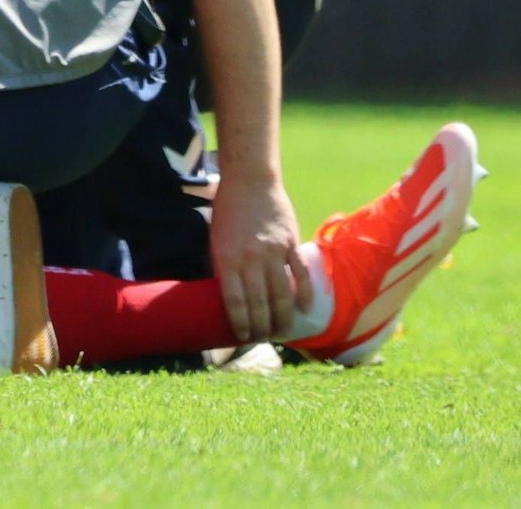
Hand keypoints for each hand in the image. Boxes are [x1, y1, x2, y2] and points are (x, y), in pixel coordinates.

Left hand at [208, 174, 311, 341]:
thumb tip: (228, 298)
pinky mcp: (291, 242)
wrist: (249, 181)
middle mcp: (251, 258)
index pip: (234, 302)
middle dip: (260, 327)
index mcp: (227, 259)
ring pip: (281, 294)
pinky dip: (304, 294)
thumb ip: (223, 268)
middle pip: (258, 303)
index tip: (242, 337)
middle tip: (262, 340)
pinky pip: (300, 274)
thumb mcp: (216, 241)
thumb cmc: (227, 211)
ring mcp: (273, 251)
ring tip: (281, 333)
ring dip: (282, 318)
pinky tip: (304, 310)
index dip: (240, 323)